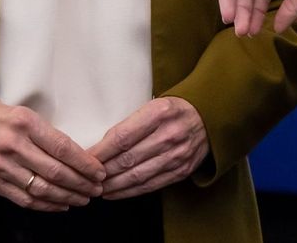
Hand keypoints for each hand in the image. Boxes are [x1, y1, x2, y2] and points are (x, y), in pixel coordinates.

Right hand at [0, 100, 105, 210]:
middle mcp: (13, 145)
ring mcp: (2, 166)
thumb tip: (75, 155)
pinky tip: (60, 204)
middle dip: (81, 183)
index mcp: (25, 123)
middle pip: (56, 171)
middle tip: (96, 188)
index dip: (84, 163)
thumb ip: (45, 133)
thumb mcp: (22, 113)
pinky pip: (24, 199)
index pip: (63, 148)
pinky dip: (46, 205)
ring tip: (82, 198)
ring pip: (42, 189)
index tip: (98, 171)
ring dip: (67, 197)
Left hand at [87, 97, 207, 199]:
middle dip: (104, 171)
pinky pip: (151, 185)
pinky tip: (115, 193)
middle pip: (128, 158)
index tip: (86, 158)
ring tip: (97, 189)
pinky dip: (130, 191)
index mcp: (160, 112)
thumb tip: (101, 145)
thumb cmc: (173, 110)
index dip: (102, 151)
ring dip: (114, 185)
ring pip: (138, 175)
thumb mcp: (155, 103)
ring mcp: (178, 155)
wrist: (210, 117)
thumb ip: (132, 122)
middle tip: (87, 177)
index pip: (123, 136)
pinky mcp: (182, 171)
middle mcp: (170, 135)